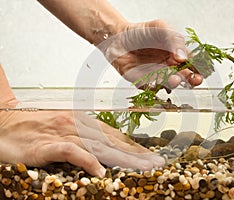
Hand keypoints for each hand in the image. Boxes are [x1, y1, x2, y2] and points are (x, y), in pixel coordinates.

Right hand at [0, 65, 164, 176]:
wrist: (5, 121)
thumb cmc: (36, 126)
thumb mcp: (66, 129)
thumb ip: (85, 138)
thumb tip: (105, 149)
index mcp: (83, 121)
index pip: (114, 136)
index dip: (133, 147)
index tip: (150, 156)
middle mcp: (77, 125)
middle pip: (112, 141)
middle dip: (136, 154)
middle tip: (156, 163)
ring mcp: (63, 133)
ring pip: (99, 146)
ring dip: (122, 157)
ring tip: (141, 167)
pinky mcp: (47, 144)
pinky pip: (71, 152)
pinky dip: (87, 160)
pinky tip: (101, 171)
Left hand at [98, 20, 202, 89]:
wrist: (118, 35)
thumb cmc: (142, 32)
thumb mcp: (161, 28)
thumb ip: (174, 40)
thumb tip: (183, 57)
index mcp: (176, 56)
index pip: (192, 65)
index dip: (199, 69)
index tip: (202, 71)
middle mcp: (168, 68)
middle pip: (184, 78)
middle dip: (191, 80)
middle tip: (193, 79)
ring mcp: (156, 76)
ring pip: (168, 84)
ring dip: (173, 83)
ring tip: (175, 78)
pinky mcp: (142, 82)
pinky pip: (150, 87)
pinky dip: (154, 86)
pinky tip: (157, 82)